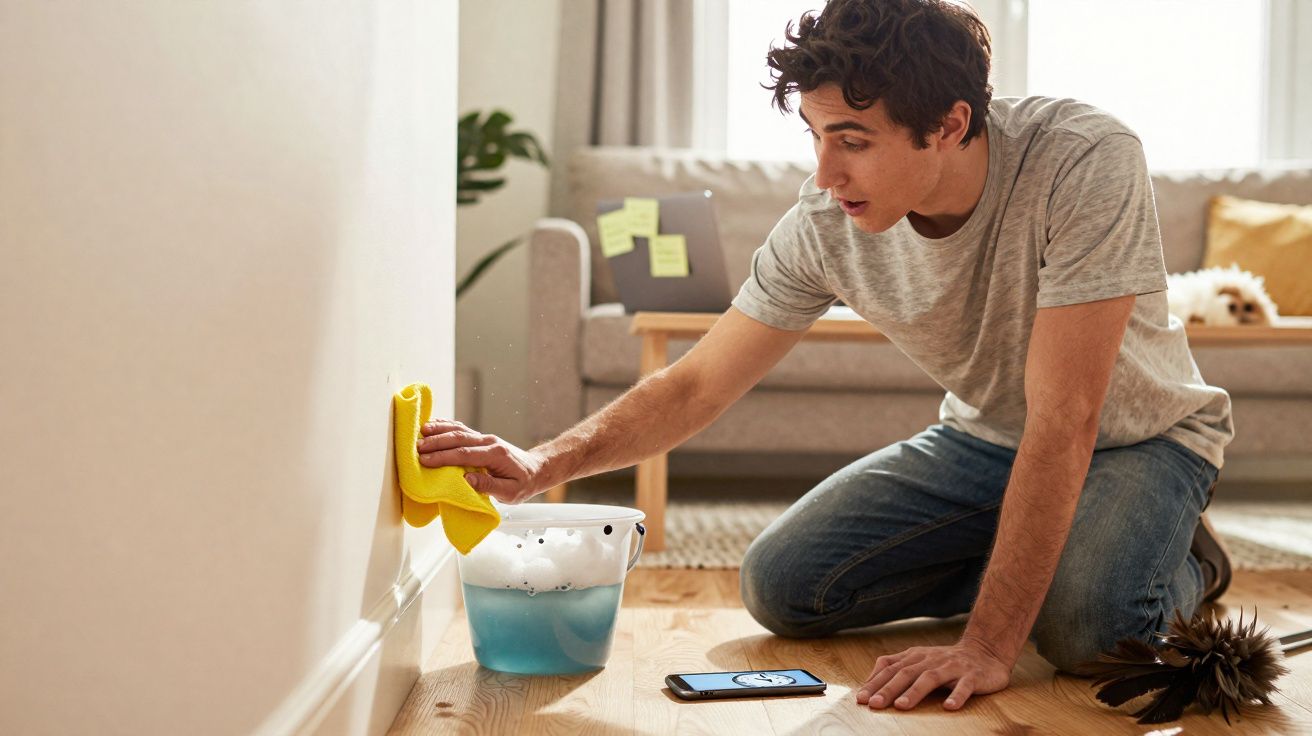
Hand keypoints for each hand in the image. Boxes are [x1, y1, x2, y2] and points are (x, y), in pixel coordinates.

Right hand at [416, 419, 546, 503]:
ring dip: (439, 431)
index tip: (425, 460)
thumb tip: (466, 480)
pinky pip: (462, 429)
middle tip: (416, 447)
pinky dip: (446, 425)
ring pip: (459, 430)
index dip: (443, 457)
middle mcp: (489, 442)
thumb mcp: (511, 492)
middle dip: (436, 442)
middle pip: (458, 439)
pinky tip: (433, 424)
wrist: (536, 469)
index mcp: (495, 455)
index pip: (464, 455)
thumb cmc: (524, 483)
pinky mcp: (481, 438)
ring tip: (420, 432)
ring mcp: (485, 438)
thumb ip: (490, 487)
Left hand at [855, 639, 1010, 711]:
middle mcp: (931, 660)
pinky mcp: (972, 676)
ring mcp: (952, 667)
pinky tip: (948, 707)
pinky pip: (964, 686)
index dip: (875, 683)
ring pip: (931, 678)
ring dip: (915, 692)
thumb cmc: (945, 661)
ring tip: (902, 706)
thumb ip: (895, 667)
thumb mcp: (918, 660)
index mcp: (916, 657)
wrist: (984, 651)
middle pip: (906, 673)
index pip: (890, 669)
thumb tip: (868, 683)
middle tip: (874, 704)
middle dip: (889, 689)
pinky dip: (956, 696)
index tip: (861, 699)